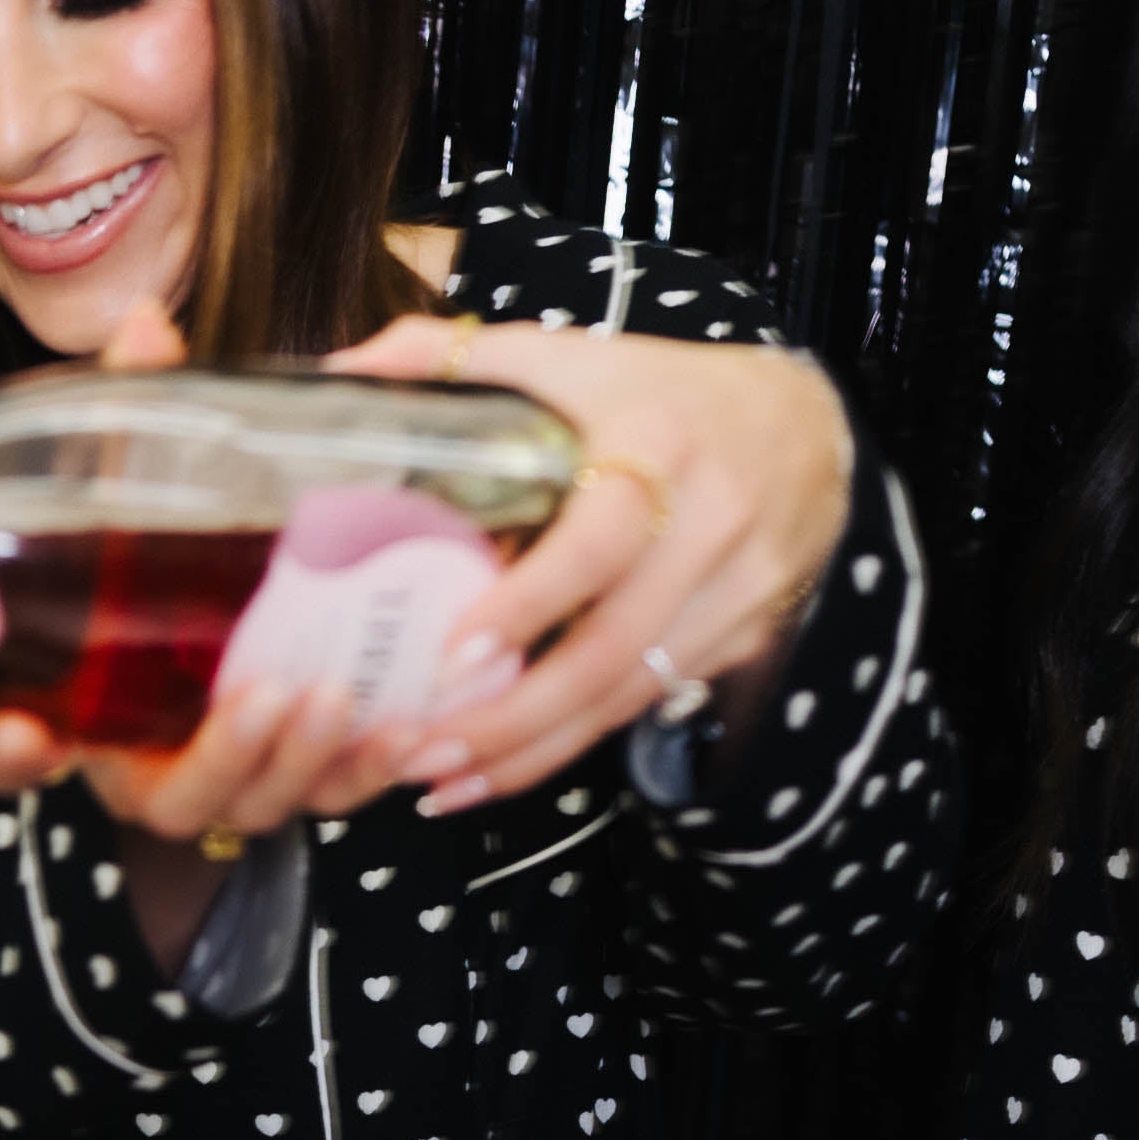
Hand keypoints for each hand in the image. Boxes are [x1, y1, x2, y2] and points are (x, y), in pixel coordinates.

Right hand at [0, 300, 431, 847]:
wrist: (259, 579)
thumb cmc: (175, 546)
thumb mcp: (150, 484)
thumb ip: (138, 421)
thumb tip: (145, 326)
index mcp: (83, 706)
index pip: (18, 750)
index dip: (15, 753)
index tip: (24, 734)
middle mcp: (146, 758)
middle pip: (167, 799)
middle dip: (222, 757)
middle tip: (264, 694)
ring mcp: (227, 777)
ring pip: (254, 806)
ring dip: (298, 765)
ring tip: (337, 700)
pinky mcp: (298, 779)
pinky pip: (329, 800)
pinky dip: (365, 773)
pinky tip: (405, 730)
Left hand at [329, 312, 854, 816]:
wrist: (801, 425)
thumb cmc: (659, 394)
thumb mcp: (571, 357)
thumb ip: (452, 360)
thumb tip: (337, 373)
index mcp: (659, 441)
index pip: (600, 536)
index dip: (530, 602)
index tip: (454, 655)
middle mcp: (710, 521)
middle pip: (609, 646)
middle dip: (509, 717)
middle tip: (417, 750)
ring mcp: (734, 589)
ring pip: (626, 695)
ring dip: (528, 751)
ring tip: (437, 781)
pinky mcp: (739, 638)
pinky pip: (646, 705)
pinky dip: (568, 745)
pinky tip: (498, 770)